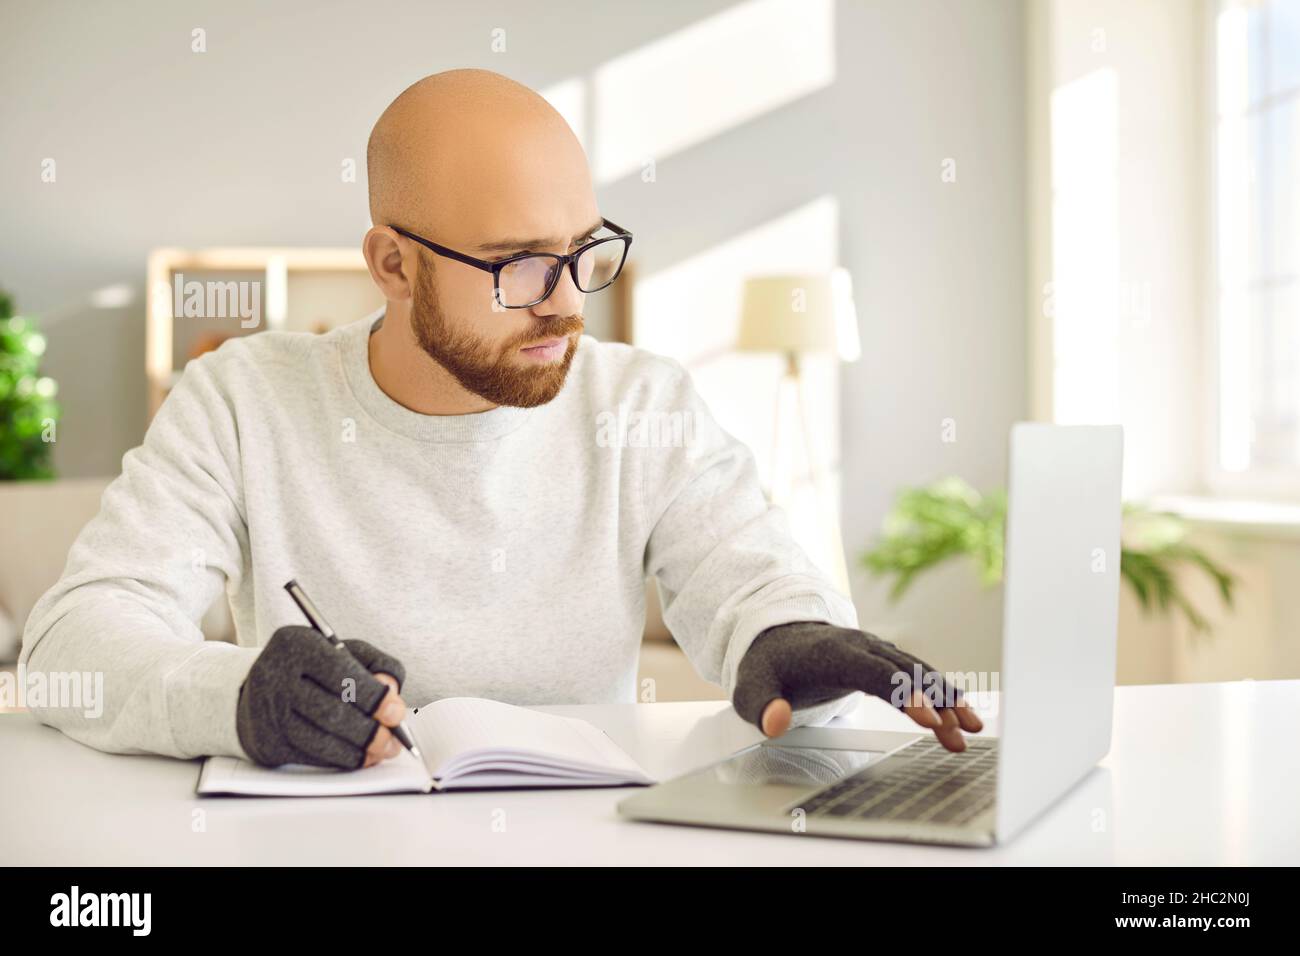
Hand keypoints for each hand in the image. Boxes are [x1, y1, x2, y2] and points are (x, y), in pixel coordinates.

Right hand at [236, 625, 410, 768]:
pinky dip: (341, 759)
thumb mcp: (345, 651)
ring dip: (359, 751)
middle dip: (370, 731)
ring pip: (320, 740)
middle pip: (330, 712)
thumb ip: (377, 664)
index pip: (340, 673)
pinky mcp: (265, 743)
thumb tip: (392, 693)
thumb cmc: (312, 667)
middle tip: (395, 740)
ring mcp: (267, 712)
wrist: (258, 686)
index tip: (396, 713)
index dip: (373, 697)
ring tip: (383, 750)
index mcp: (296, 643)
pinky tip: (359, 756)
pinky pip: (310, 757)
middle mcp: (275, 676)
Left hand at [732, 621, 982, 751]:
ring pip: (918, 672)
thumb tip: (775, 722)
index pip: (874, 672)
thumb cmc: (766, 667)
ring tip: (973, 728)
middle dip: (936, 700)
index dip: (902, 693)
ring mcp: (876, 650)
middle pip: (906, 672)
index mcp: (833, 652)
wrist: (775, 636)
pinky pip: (917, 675)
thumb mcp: (751, 689)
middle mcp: (862, 646)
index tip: (927, 718)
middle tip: (961, 731)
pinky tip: (962, 715)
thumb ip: (762, 706)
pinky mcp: (883, 660)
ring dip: (947, 698)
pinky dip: (941, 693)